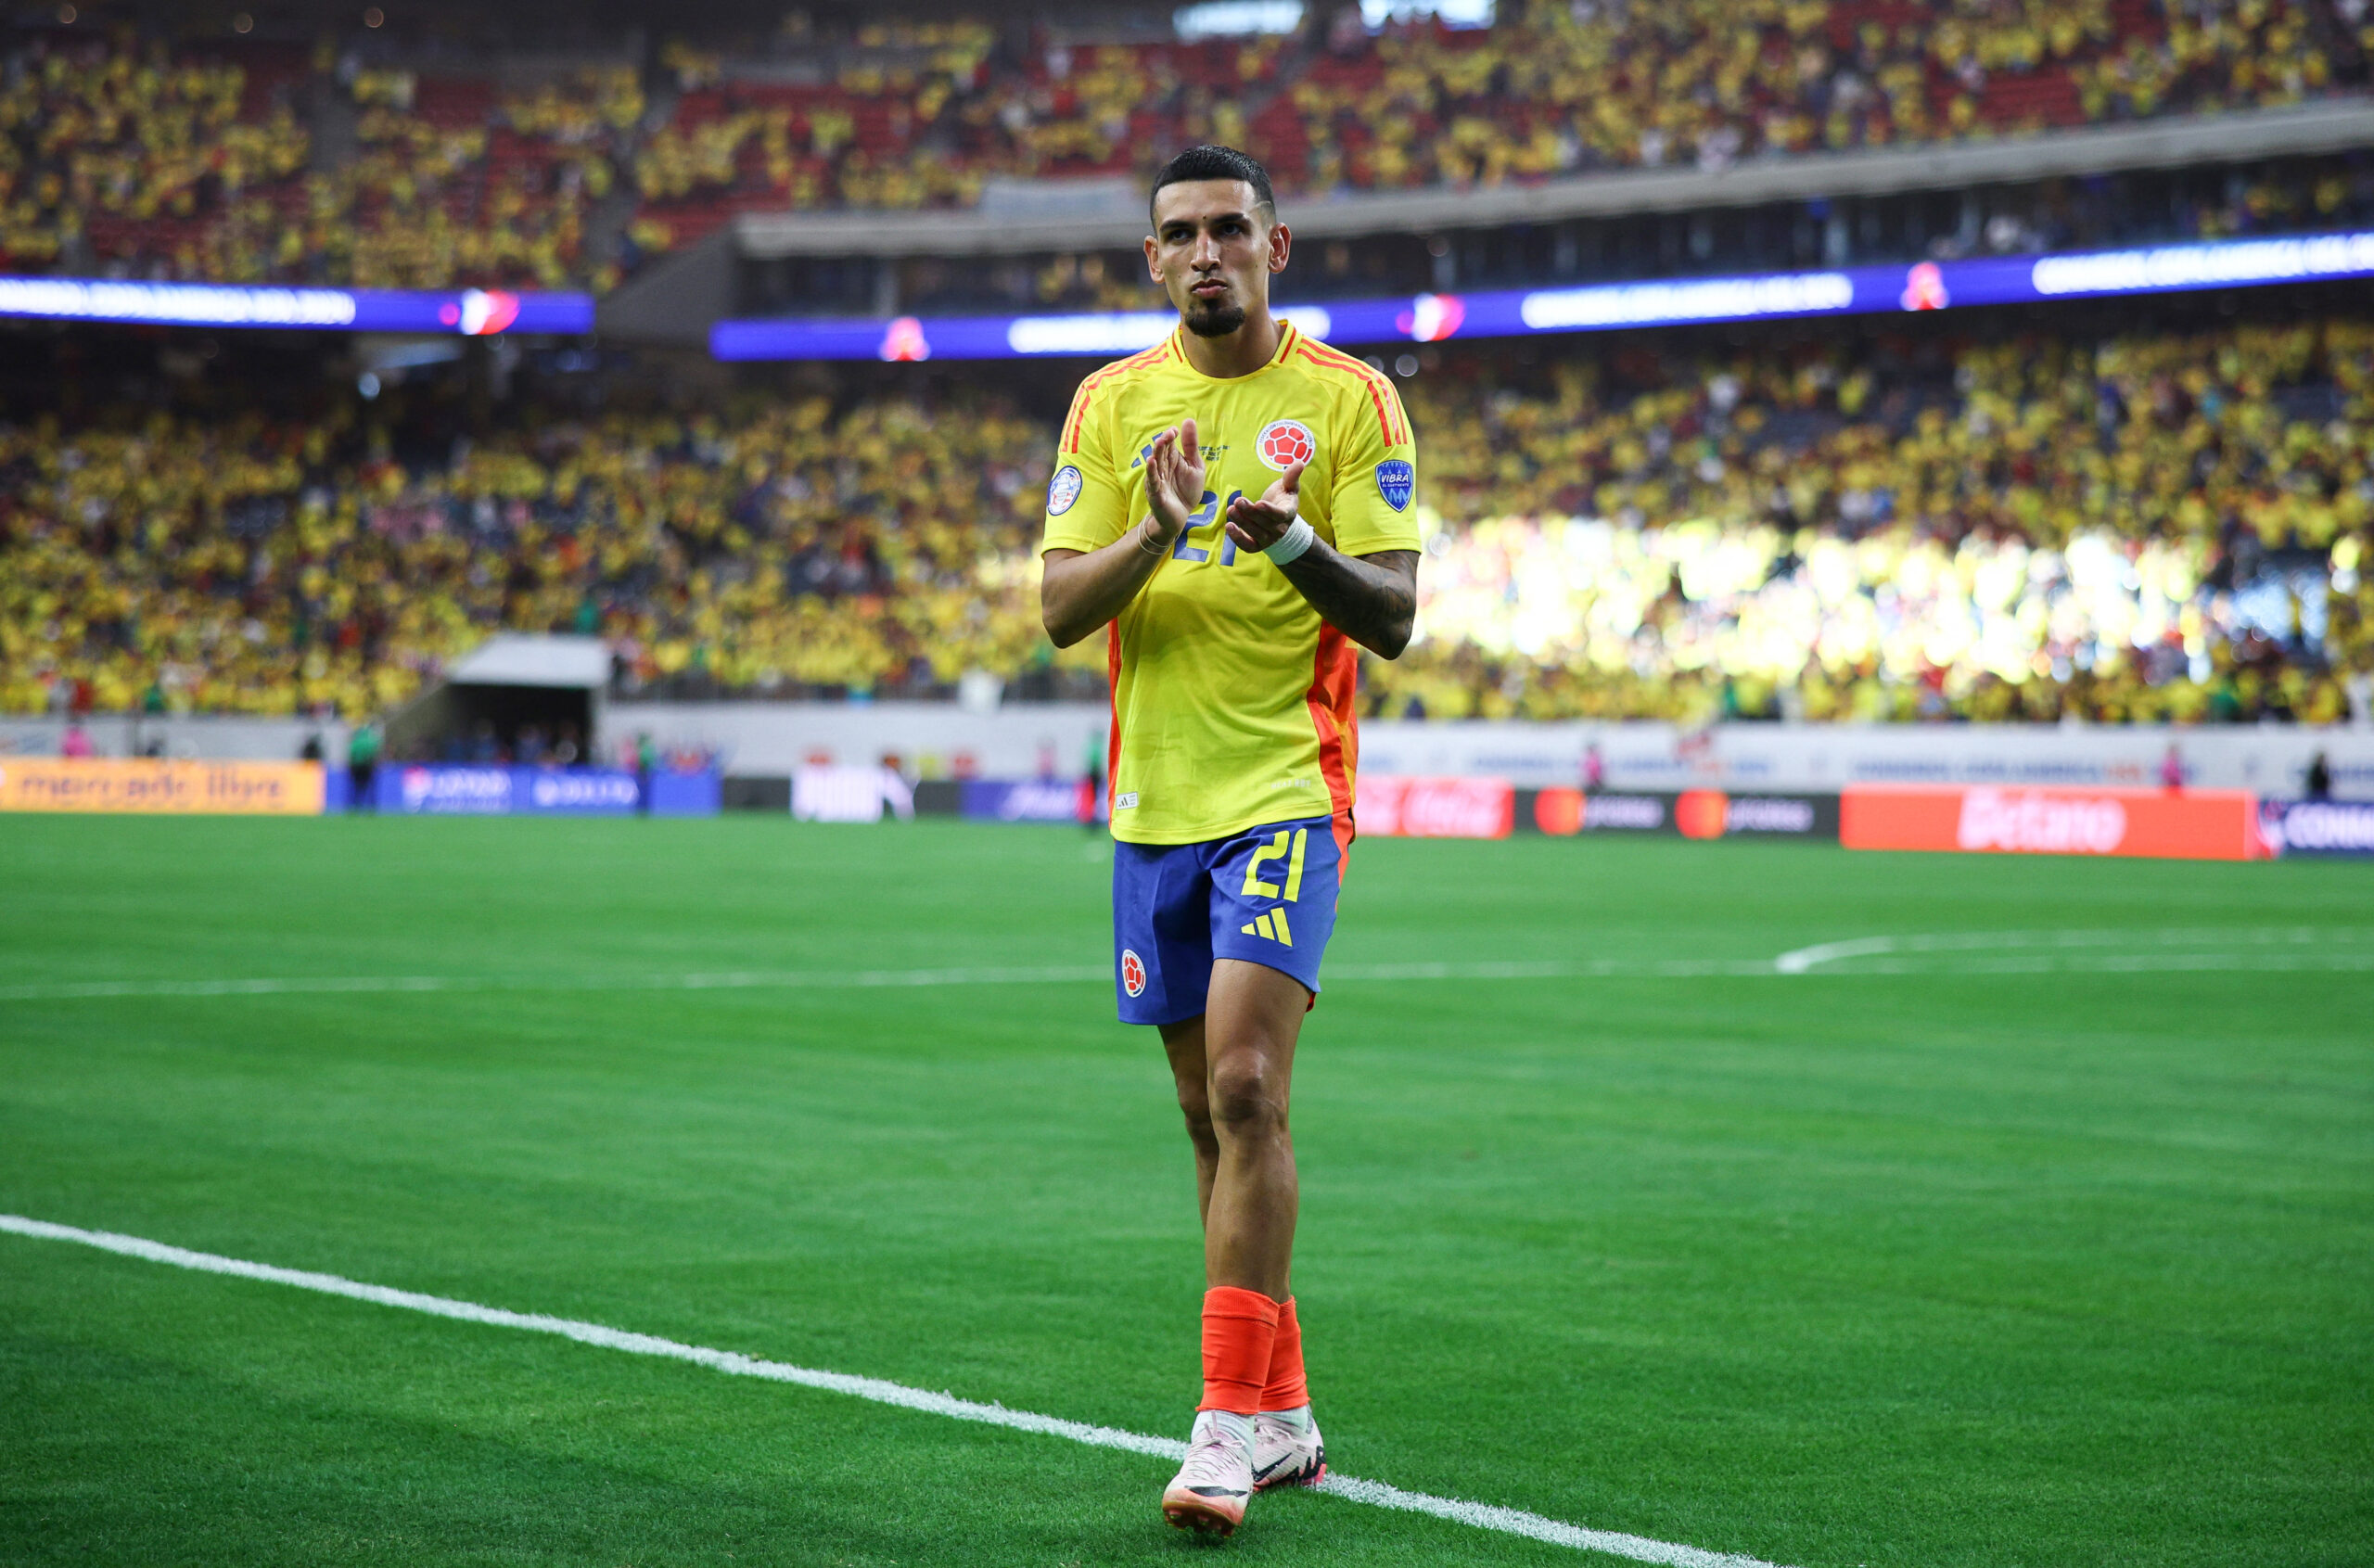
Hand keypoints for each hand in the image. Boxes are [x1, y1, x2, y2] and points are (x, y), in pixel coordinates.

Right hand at [1141, 417, 1206, 550]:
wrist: (1180, 517)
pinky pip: (1153, 481)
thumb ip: (1191, 446)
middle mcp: (1162, 468)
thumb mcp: (1194, 466)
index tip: (1175, 430)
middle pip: (1162, 452)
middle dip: (1164, 442)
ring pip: (1156, 464)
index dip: (1170, 437)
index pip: (1169, 444)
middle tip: (1169, 434)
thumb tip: (1188, 420)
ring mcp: (1157, 480)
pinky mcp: (1156, 493)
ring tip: (1160, 442)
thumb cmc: (1186, 491)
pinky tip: (1151, 462)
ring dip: (1157, 453)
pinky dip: (1151, 472)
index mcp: (1171, 460)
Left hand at [1223, 460, 1304, 554]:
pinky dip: (1238, 539)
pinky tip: (1229, 526)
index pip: (1280, 515)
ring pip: (1255, 533)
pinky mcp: (1257, 545)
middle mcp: (1279, 529)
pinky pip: (1248, 546)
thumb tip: (1300, 462)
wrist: (1279, 520)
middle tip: (1238, 501)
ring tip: (1230, 509)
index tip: (1258, 503)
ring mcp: (1268, 539)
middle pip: (1264, 523)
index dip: (1269, 510)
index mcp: (1288, 514)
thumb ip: (1291, 476)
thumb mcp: (1289, 487)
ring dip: (1242, 522)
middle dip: (1250, 512)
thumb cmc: (1283, 499)